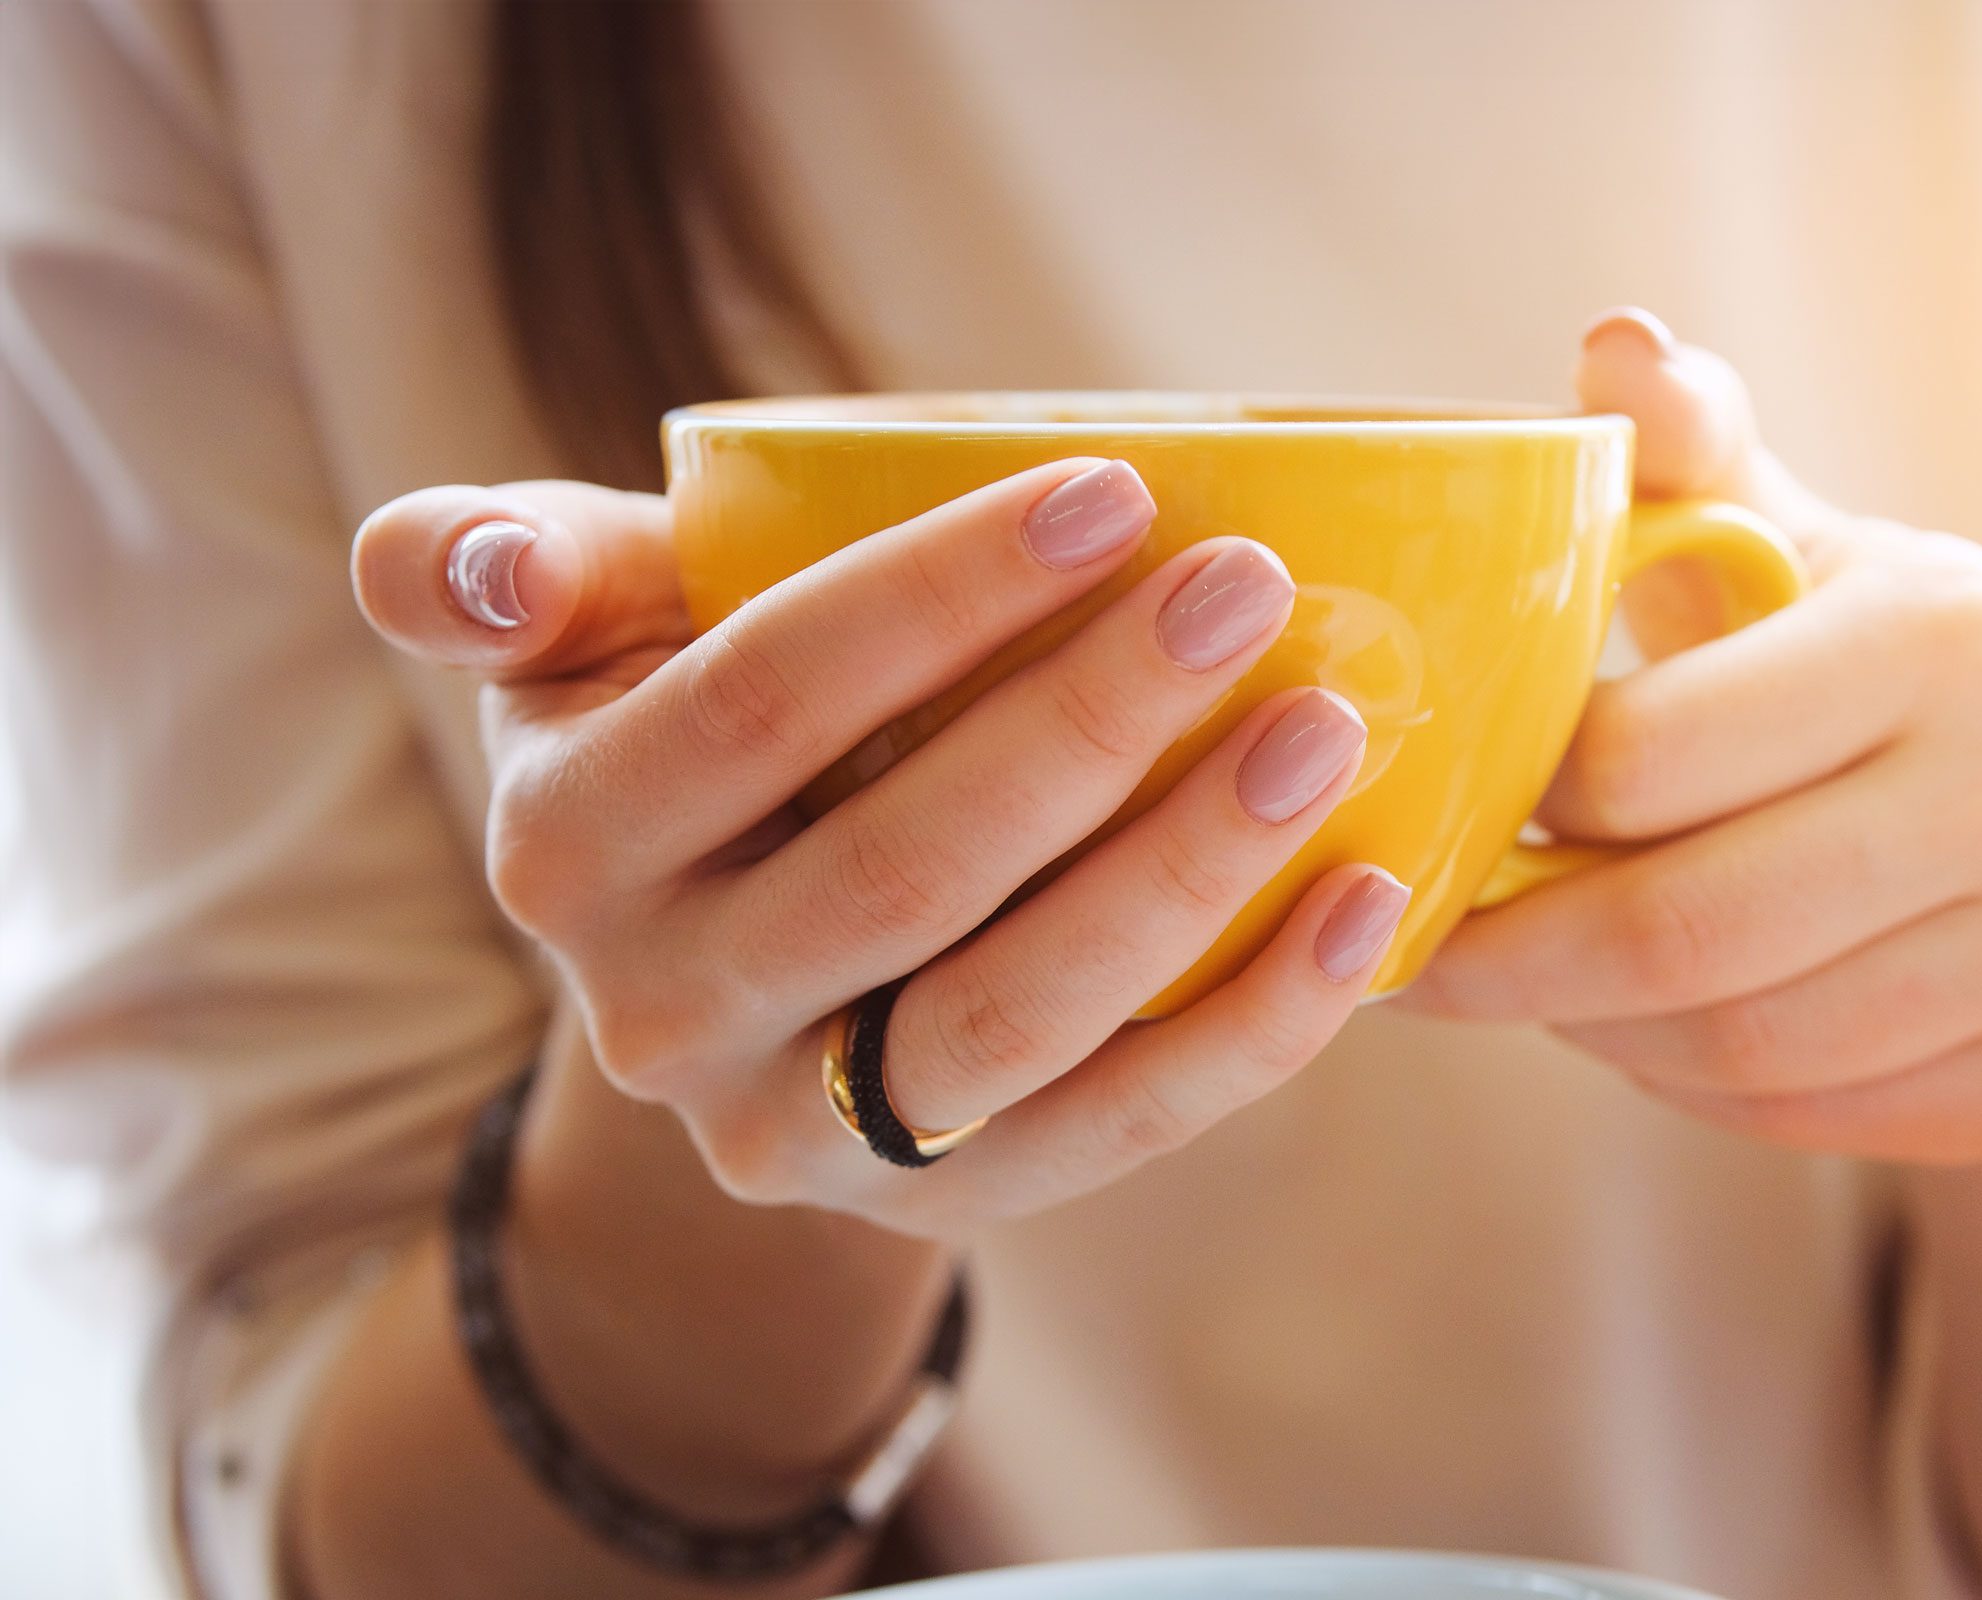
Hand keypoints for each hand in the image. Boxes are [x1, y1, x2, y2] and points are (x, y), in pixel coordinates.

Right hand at [353, 461, 1409, 1236]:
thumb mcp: (584, 638)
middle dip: (1089, 722)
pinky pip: (1111, 1131)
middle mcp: (661, 1013)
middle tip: (1249, 590)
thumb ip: (505, 570)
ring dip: (1184, 876)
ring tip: (1326, 733)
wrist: (728, 967)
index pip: (762, 701)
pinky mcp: (935, 1206)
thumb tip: (461, 569)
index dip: (940, 595)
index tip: (1117, 490)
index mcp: (571, 843)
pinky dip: (1250, 1028)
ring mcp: (798, 1135)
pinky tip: (1361, 905)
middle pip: (902, 866)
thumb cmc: (693, 734)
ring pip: (1012, 1018)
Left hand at [1408, 311, 1981, 1166]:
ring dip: (1597, 1034)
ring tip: (1537, 989)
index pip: (1643, 759)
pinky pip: (1818, 1122)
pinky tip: (1650, 1037)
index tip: (1440, 820)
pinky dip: (1697, 1092)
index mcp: (1948, 625)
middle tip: (1429, 958)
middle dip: (1521, 959)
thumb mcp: (1789, 543)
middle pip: (1689, 932)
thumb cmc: (1855, 668)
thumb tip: (1616, 343)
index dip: (1511, 809)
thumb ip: (1689, 457)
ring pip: (1745, 1048)